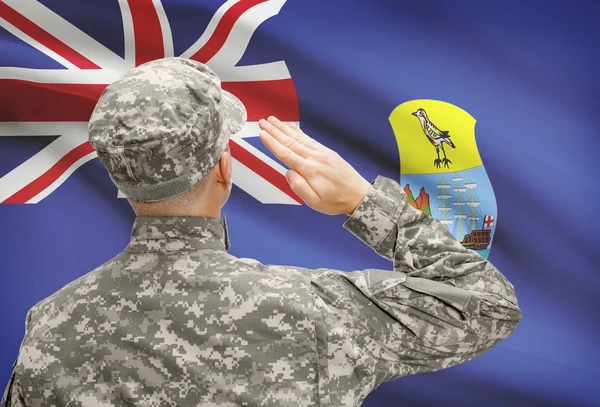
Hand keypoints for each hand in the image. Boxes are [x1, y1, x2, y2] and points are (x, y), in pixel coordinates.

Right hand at [258, 116, 372, 215]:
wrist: (359, 195)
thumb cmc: (336, 201)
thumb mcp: (315, 202)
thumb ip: (299, 187)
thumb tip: (287, 172)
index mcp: (310, 170)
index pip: (286, 154)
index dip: (272, 143)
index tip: (262, 134)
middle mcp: (315, 158)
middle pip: (290, 142)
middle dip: (275, 131)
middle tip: (263, 122)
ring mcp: (322, 153)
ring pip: (299, 138)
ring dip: (284, 129)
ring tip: (273, 120)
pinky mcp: (328, 152)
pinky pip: (310, 139)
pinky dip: (299, 132)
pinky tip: (292, 127)